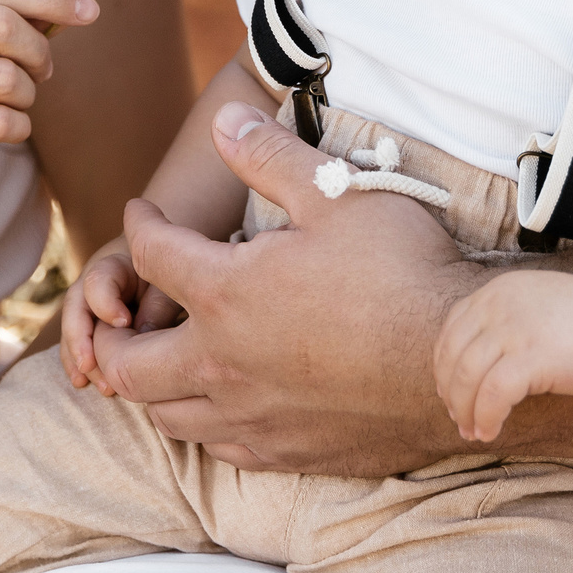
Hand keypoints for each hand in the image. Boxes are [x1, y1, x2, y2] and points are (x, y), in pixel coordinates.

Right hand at [61, 236, 182, 394]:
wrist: (178, 267)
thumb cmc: (179, 275)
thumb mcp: (172, 286)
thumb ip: (158, 306)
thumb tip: (142, 338)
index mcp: (117, 264)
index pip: (98, 280)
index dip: (105, 302)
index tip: (123, 323)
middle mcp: (97, 282)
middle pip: (76, 306)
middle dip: (79, 339)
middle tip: (89, 365)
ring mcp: (93, 304)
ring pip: (75, 329)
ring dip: (79, 358)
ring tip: (92, 384)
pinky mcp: (97, 326)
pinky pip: (82, 344)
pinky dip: (82, 363)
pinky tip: (82, 383)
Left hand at [90, 102, 487, 475]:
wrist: (462, 364)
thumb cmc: (402, 270)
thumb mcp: (336, 193)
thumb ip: (269, 155)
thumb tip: (222, 120)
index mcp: (224, 295)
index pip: (149, 256)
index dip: (140, 225)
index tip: (143, 215)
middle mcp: (222, 364)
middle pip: (127, 363)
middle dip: (110, 335)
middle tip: (121, 313)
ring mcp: (252, 416)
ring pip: (166, 416)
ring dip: (151, 386)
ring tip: (164, 358)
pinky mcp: (287, 452)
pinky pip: (219, 448)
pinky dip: (203, 423)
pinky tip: (222, 402)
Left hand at [433, 270, 572, 441]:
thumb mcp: (529, 303)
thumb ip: (501, 321)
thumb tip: (472, 364)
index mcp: (494, 294)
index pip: (451, 332)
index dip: (443, 367)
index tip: (449, 392)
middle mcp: (497, 308)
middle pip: (453, 357)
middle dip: (450, 394)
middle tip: (458, 419)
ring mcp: (514, 332)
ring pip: (467, 376)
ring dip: (464, 410)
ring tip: (473, 431)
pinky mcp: (534, 358)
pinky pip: (494, 393)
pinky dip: (486, 416)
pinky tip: (490, 431)